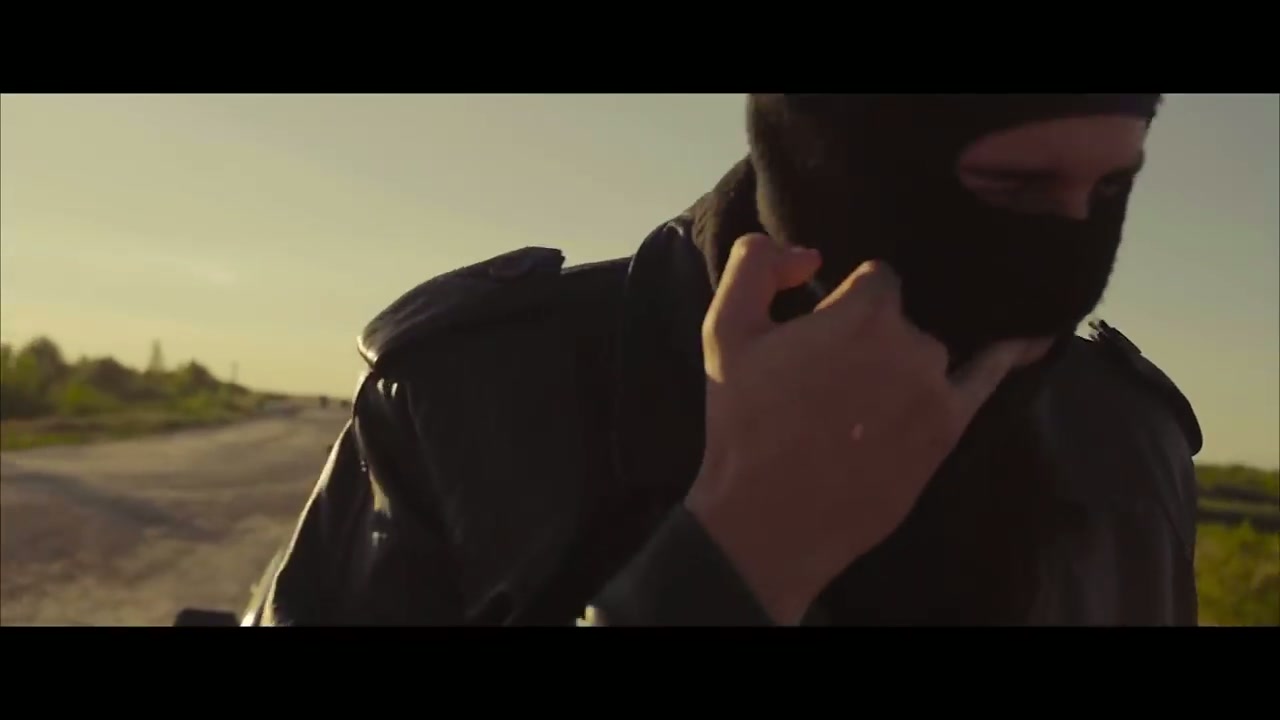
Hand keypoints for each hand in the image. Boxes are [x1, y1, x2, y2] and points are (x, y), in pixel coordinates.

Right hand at [685, 234, 1051, 624]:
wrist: (768, 520)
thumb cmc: (743, 423)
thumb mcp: (725, 330)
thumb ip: (757, 263)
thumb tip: (806, 252)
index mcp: (863, 311)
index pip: (876, 279)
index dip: (845, 302)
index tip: (822, 330)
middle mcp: (912, 342)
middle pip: (902, 316)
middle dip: (872, 334)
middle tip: (832, 375)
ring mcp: (937, 387)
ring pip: (929, 350)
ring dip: (904, 360)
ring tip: (865, 397)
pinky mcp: (948, 429)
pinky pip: (989, 377)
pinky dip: (1011, 354)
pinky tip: (1035, 340)